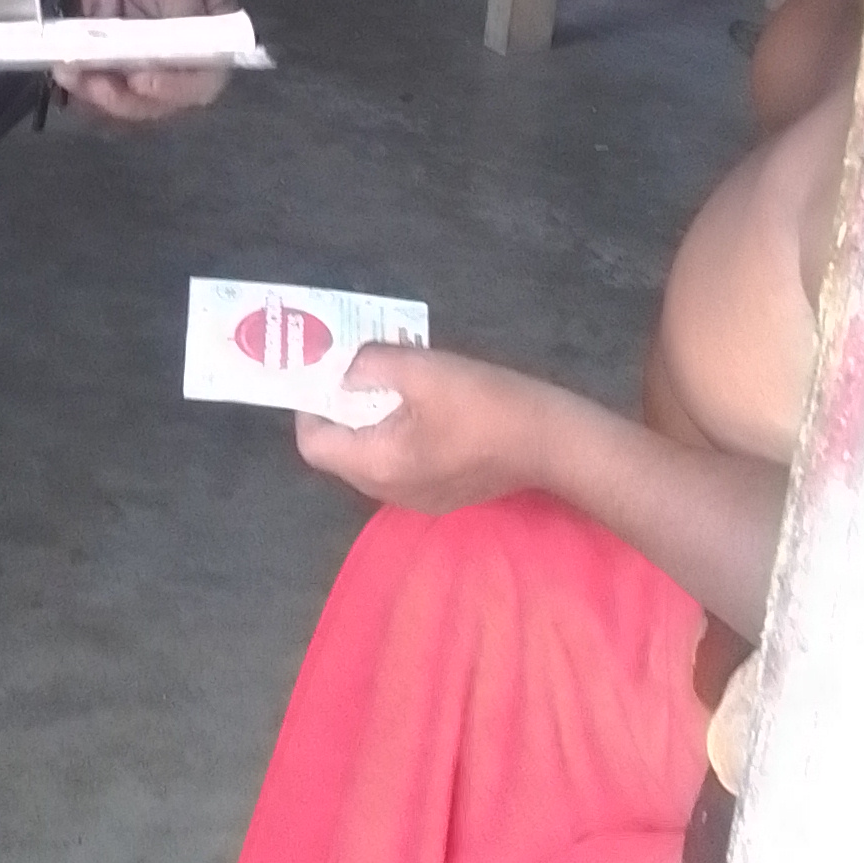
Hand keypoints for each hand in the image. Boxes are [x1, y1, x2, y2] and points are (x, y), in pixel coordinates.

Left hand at [59, 0, 235, 122]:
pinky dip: (82, 89)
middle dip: (124, 100)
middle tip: (93, 83)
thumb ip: (180, 17)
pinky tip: (64, 75)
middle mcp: (182, 60)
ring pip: (127, 103)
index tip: (139, 79)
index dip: (173, 91)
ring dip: (96, 99)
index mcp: (213, 40)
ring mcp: (145, 62)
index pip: (202, 83)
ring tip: (70, 75)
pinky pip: (101, 88)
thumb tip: (176, 57)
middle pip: (161, 104)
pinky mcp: (113, 58)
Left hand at [293, 346, 563, 515]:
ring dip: (371, 418)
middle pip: (342, 451)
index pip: (314, 445)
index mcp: (377, 465)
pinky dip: (397, 431)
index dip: (310, 406)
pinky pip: (401, 461)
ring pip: (372, 456)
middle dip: (342, 408)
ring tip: (386, 378)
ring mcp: (418, 497)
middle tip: (353, 368)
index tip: (324, 372)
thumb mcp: (422, 369)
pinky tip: (420, 401)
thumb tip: (345, 371)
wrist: (553, 441)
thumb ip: (372, 365)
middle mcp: (389, 491)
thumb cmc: (485, 404)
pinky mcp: (443, 492)